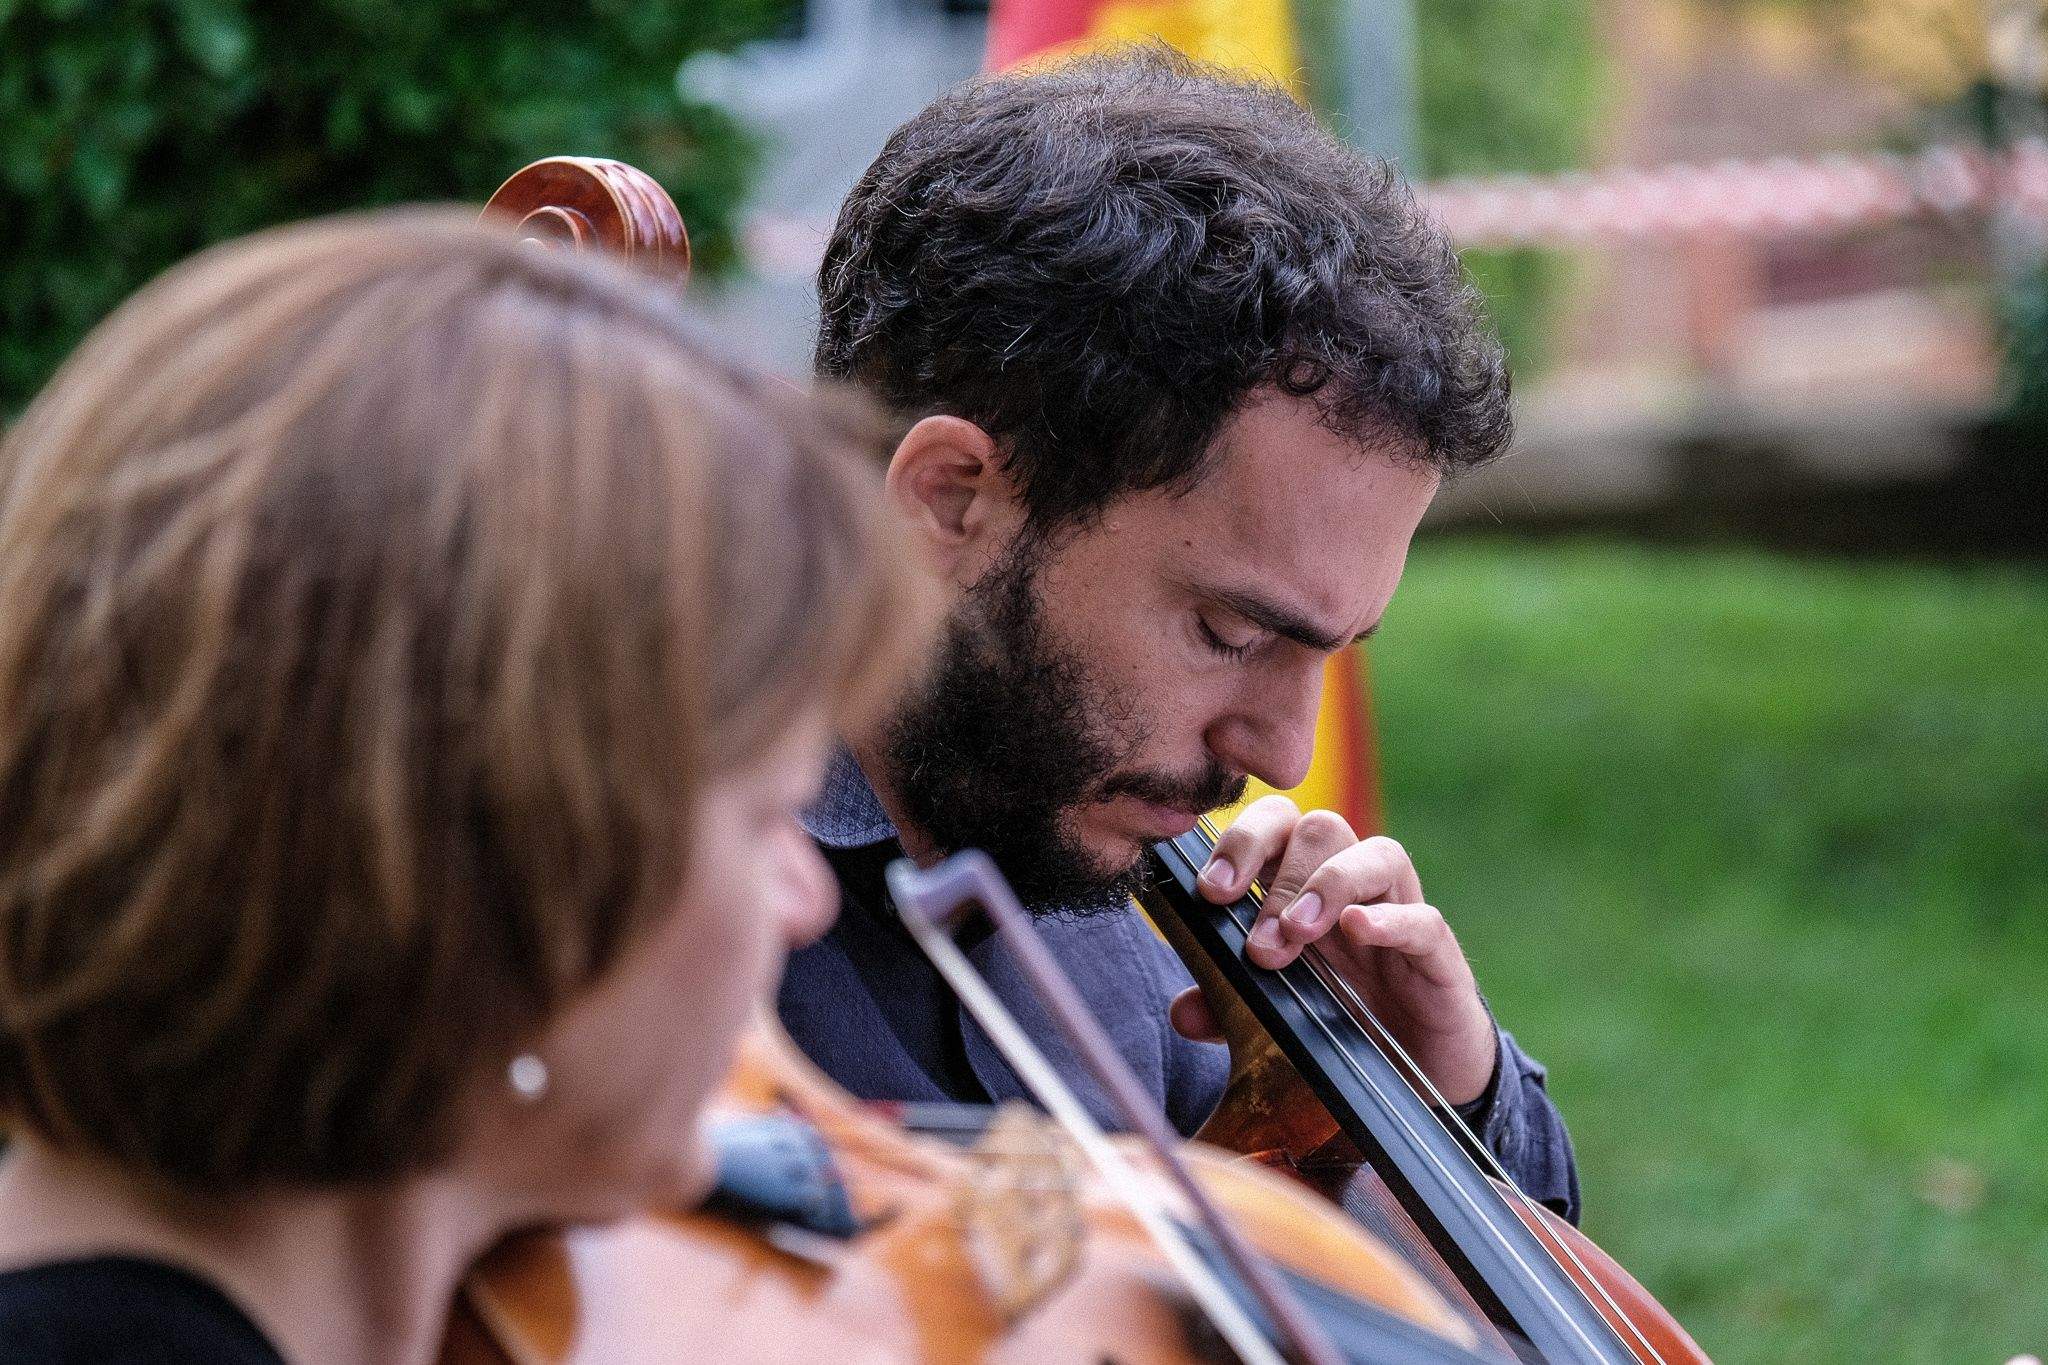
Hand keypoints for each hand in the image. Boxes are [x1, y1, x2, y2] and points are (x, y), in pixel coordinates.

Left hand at [1167, 796, 1497, 1106]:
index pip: (1277, 827)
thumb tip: (1182, 1010)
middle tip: (1258, 944)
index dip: (1242, 841)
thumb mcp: (1274, 1019)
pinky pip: (1424, 919)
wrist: (1420, 1082)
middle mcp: (1355, 890)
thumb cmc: (1344, 1029)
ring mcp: (1402, 916)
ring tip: (1297, 932)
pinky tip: (1357, 929)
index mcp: (1306, 891)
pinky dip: (1389, 919)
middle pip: (1321, 829)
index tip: (1210, 891)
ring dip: (1330, 884)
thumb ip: (1228, 1008)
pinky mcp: (1440, 958)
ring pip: (1378, 854)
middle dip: (1280, 876)